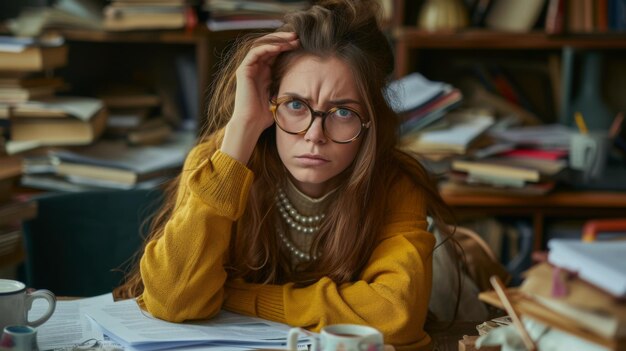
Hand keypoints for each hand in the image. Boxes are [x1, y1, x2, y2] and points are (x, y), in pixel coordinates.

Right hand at [221, 32, 299, 162]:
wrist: (252, 123)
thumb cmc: (266, 114)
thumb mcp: (281, 94)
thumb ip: (287, 84)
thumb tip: (305, 80)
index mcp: (264, 72)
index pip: (275, 52)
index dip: (287, 45)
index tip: (302, 44)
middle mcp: (255, 67)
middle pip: (268, 45)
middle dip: (283, 39)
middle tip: (297, 36)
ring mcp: (248, 68)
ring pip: (261, 45)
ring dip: (277, 40)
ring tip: (291, 39)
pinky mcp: (243, 70)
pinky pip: (255, 52)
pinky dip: (268, 47)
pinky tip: (280, 47)